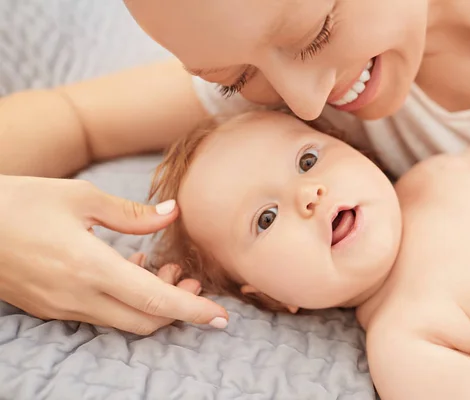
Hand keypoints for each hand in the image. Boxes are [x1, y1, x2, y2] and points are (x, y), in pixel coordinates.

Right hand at [0, 175, 227, 334]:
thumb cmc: (20, 201)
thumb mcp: (80, 197)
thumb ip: (132, 214)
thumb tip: (172, 215)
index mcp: (90, 266)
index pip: (155, 300)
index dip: (193, 311)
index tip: (222, 317)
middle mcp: (78, 296)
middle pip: (145, 320)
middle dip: (177, 308)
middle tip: (190, 279)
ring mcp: (61, 307)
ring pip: (123, 320)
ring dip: (151, 303)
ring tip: (161, 269)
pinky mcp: (49, 308)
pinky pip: (99, 314)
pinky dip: (124, 300)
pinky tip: (127, 269)